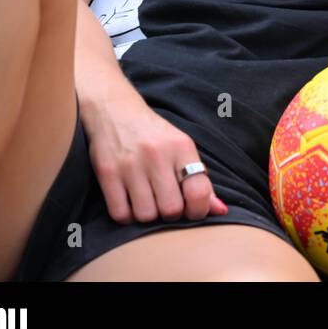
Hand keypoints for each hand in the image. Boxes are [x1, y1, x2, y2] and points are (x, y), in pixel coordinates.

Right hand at [83, 91, 228, 223]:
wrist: (115, 111)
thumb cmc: (155, 135)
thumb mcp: (182, 148)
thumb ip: (201, 180)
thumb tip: (220, 211)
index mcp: (181, 147)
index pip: (198, 191)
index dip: (198, 210)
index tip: (193, 211)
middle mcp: (157, 155)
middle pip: (171, 209)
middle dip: (171, 214)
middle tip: (167, 204)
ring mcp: (130, 165)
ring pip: (146, 215)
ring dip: (149, 216)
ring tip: (148, 202)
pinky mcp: (107, 173)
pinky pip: (121, 214)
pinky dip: (127, 216)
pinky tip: (131, 204)